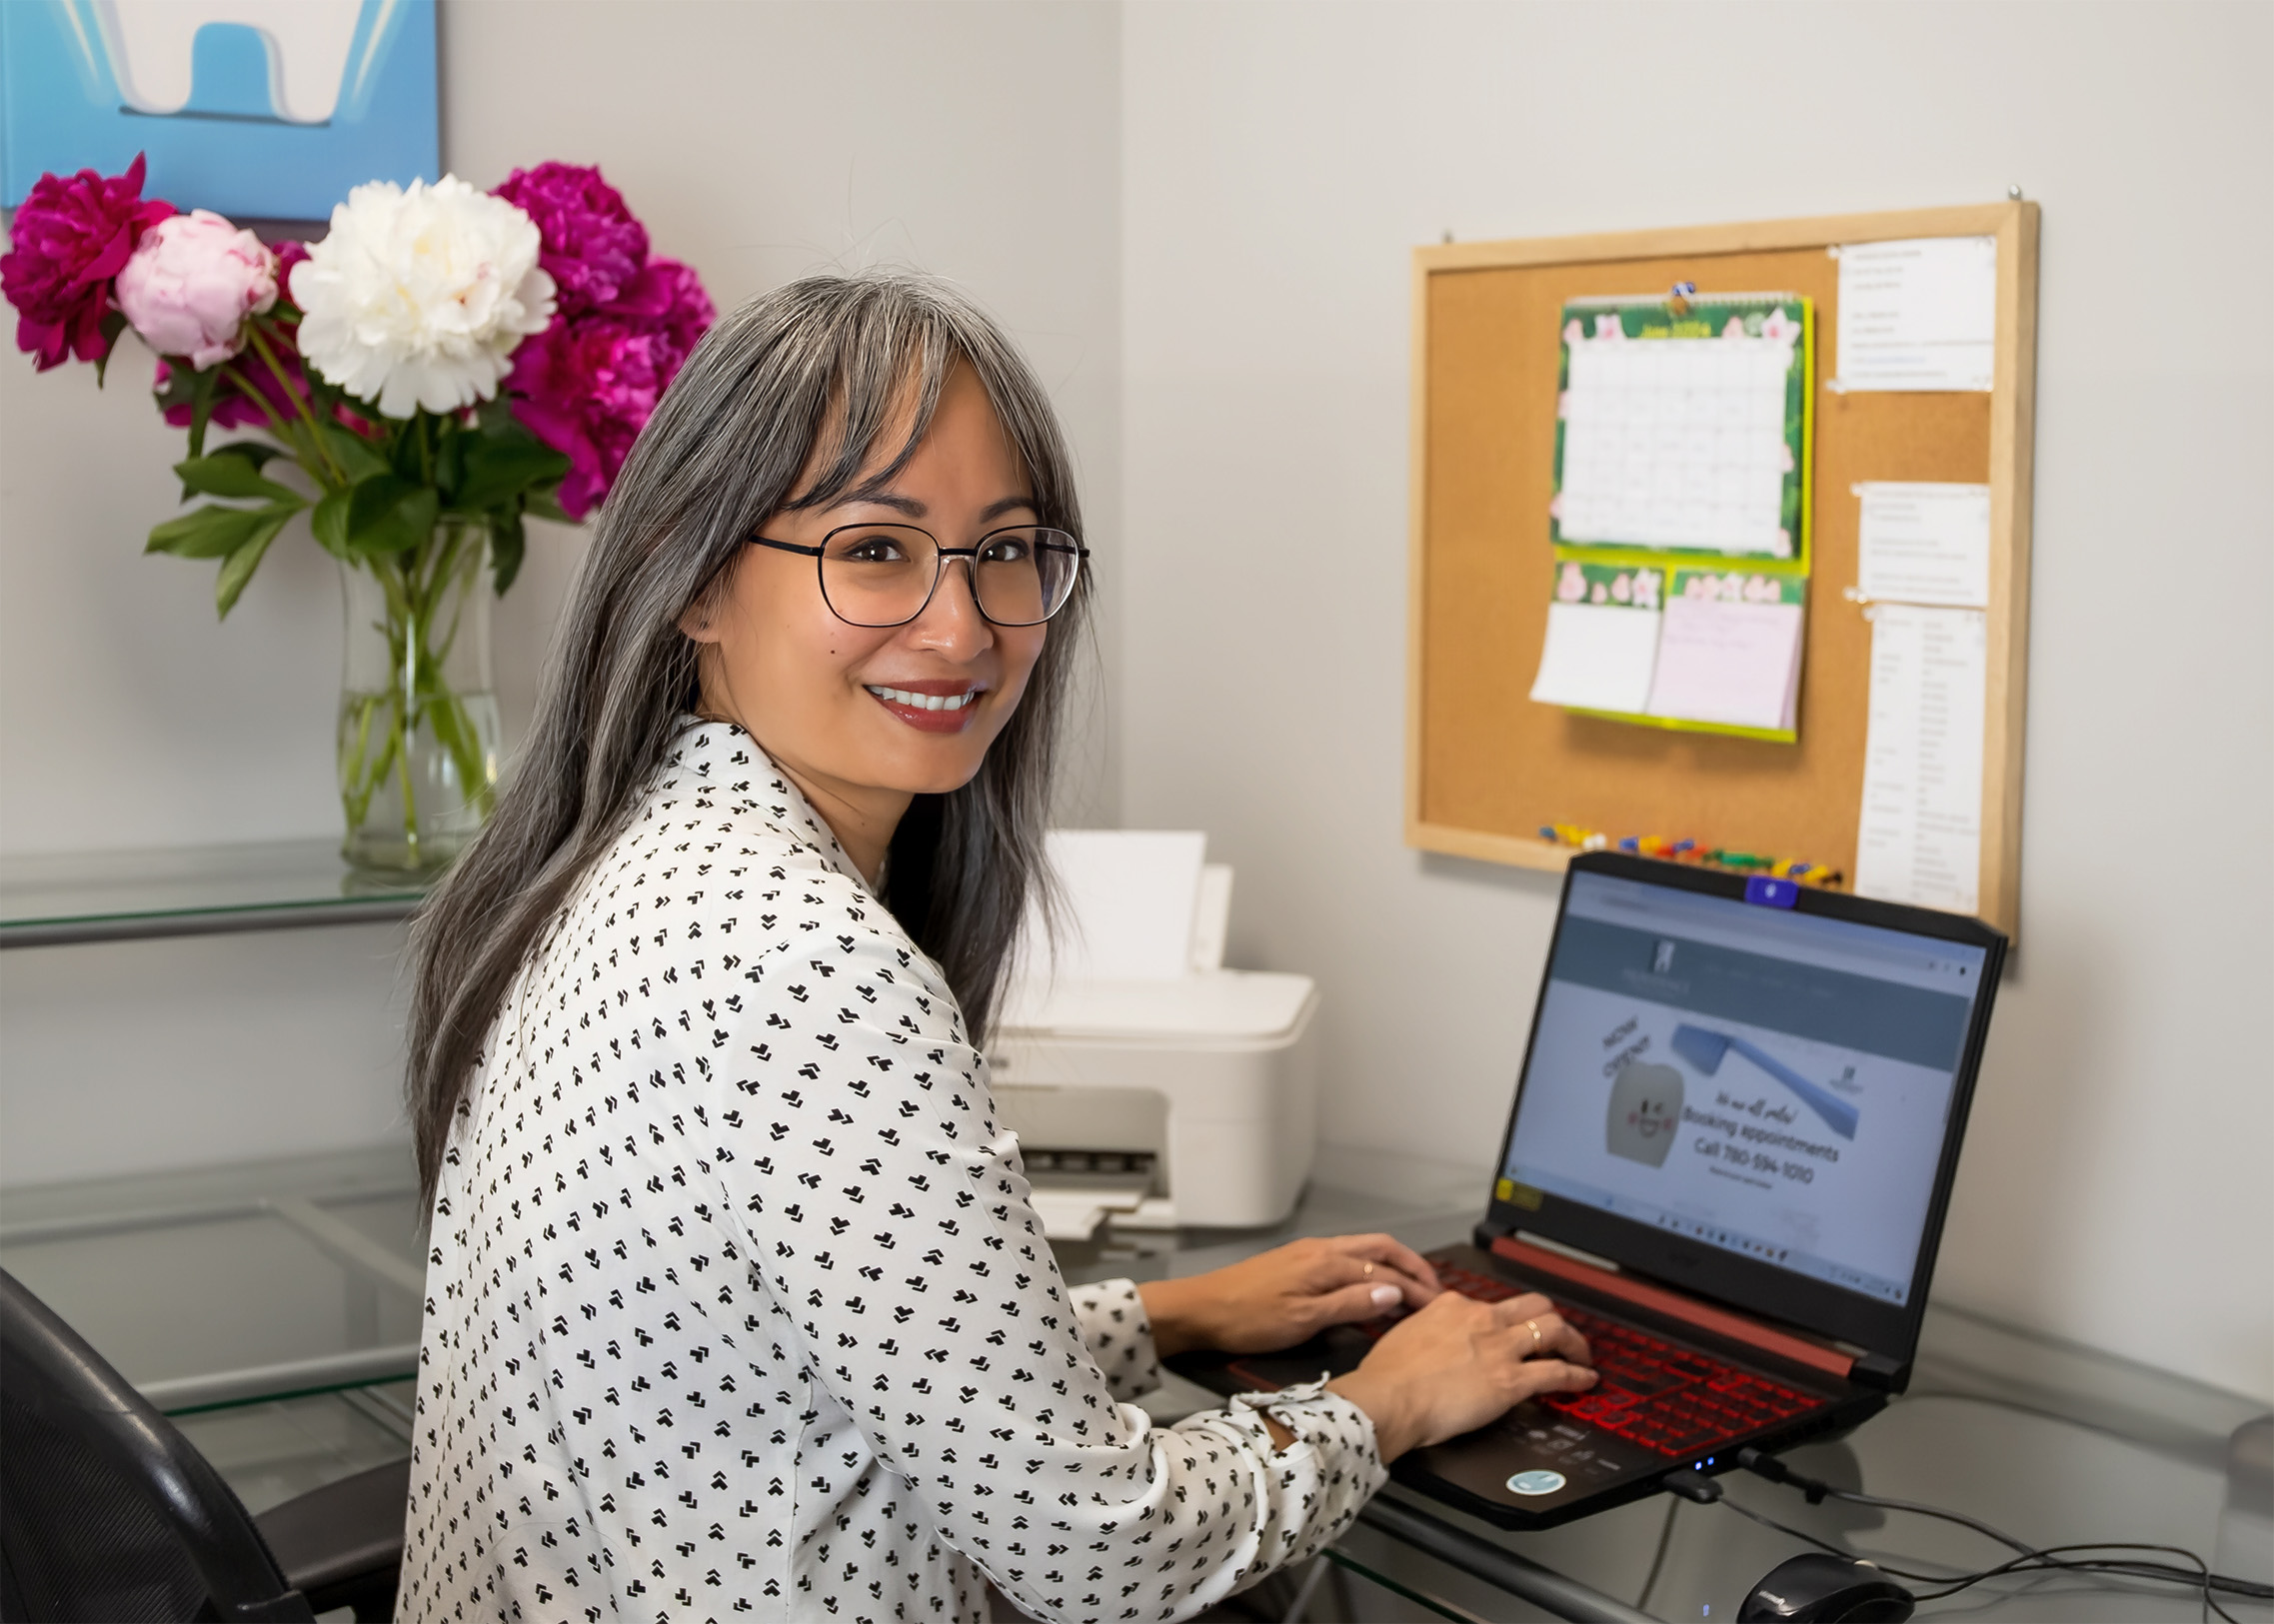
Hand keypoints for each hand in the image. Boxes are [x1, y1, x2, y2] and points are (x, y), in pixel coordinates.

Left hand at [1139, 1234, 1442, 1358]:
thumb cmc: (1248, 1318)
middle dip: (1411, 1265)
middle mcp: (1322, 1250)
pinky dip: (1370, 1267)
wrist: (1200, 1309)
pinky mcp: (1297, 1262)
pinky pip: (1347, 1258)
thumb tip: (1394, 1291)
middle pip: (1380, 1248)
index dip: (1415, 1289)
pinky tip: (1371, 1286)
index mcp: (1327, 1262)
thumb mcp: (1303, 1320)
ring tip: (1411, 1287)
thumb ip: (1350, 1304)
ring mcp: (1308, 1253)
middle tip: (1435, 1290)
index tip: (1439, 1307)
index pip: (1386, 1271)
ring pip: (1363, 1250)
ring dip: (1392, 1264)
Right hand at [1326, 1290, 1595, 1462]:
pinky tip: (1584, 1380)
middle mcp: (1482, 1319)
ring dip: (1573, 1342)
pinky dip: (1577, 1375)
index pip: (1493, 1304)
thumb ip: (1428, 1329)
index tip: (1511, 1330)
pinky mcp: (1511, 1380)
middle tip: (1559, 1335)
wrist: (1389, 1398)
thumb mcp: (1406, 1333)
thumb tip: (1433, 1340)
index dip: (1508, 1319)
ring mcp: (1499, 1348)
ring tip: (1581, 1354)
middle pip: (1534, 1306)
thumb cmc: (1387, 1375)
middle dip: (1552, 1319)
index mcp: (1453, 1305)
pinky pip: (1556, 1372)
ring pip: (1553, 1330)